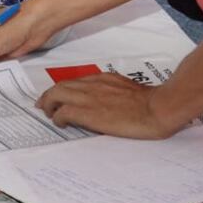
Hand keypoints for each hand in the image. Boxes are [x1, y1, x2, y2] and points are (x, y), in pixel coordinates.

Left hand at [35, 72, 186, 139]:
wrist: (158, 108)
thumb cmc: (151, 103)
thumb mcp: (129, 90)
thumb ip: (114, 91)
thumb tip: (106, 102)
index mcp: (104, 79)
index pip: (75, 81)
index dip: (63, 89)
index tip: (57, 96)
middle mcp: (93, 84)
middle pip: (61, 86)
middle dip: (49, 96)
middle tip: (44, 106)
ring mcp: (89, 97)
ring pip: (57, 95)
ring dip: (49, 105)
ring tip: (50, 115)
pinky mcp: (88, 112)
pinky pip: (64, 112)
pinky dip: (59, 117)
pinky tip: (61, 123)